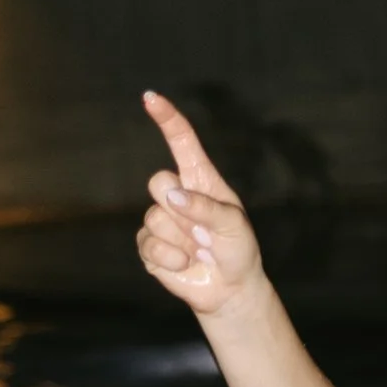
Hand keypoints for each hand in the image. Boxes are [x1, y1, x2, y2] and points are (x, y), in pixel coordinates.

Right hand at [135, 91, 262, 317]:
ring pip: (154, 218)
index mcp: (200, 180)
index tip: (150, 97)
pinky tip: (185, 265)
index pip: (182, 143)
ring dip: (182, 239)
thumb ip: (206, 209)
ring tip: (200, 251)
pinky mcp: (149, 246)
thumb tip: (172, 197)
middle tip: (205, 232)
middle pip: (158, 181)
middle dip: (179, 206)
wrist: (229, 289)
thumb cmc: (237, 250)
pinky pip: (149, 245)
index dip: (167, 119)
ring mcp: (160, 220)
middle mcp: (177, 195)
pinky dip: (171, 259)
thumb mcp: (234, 226)